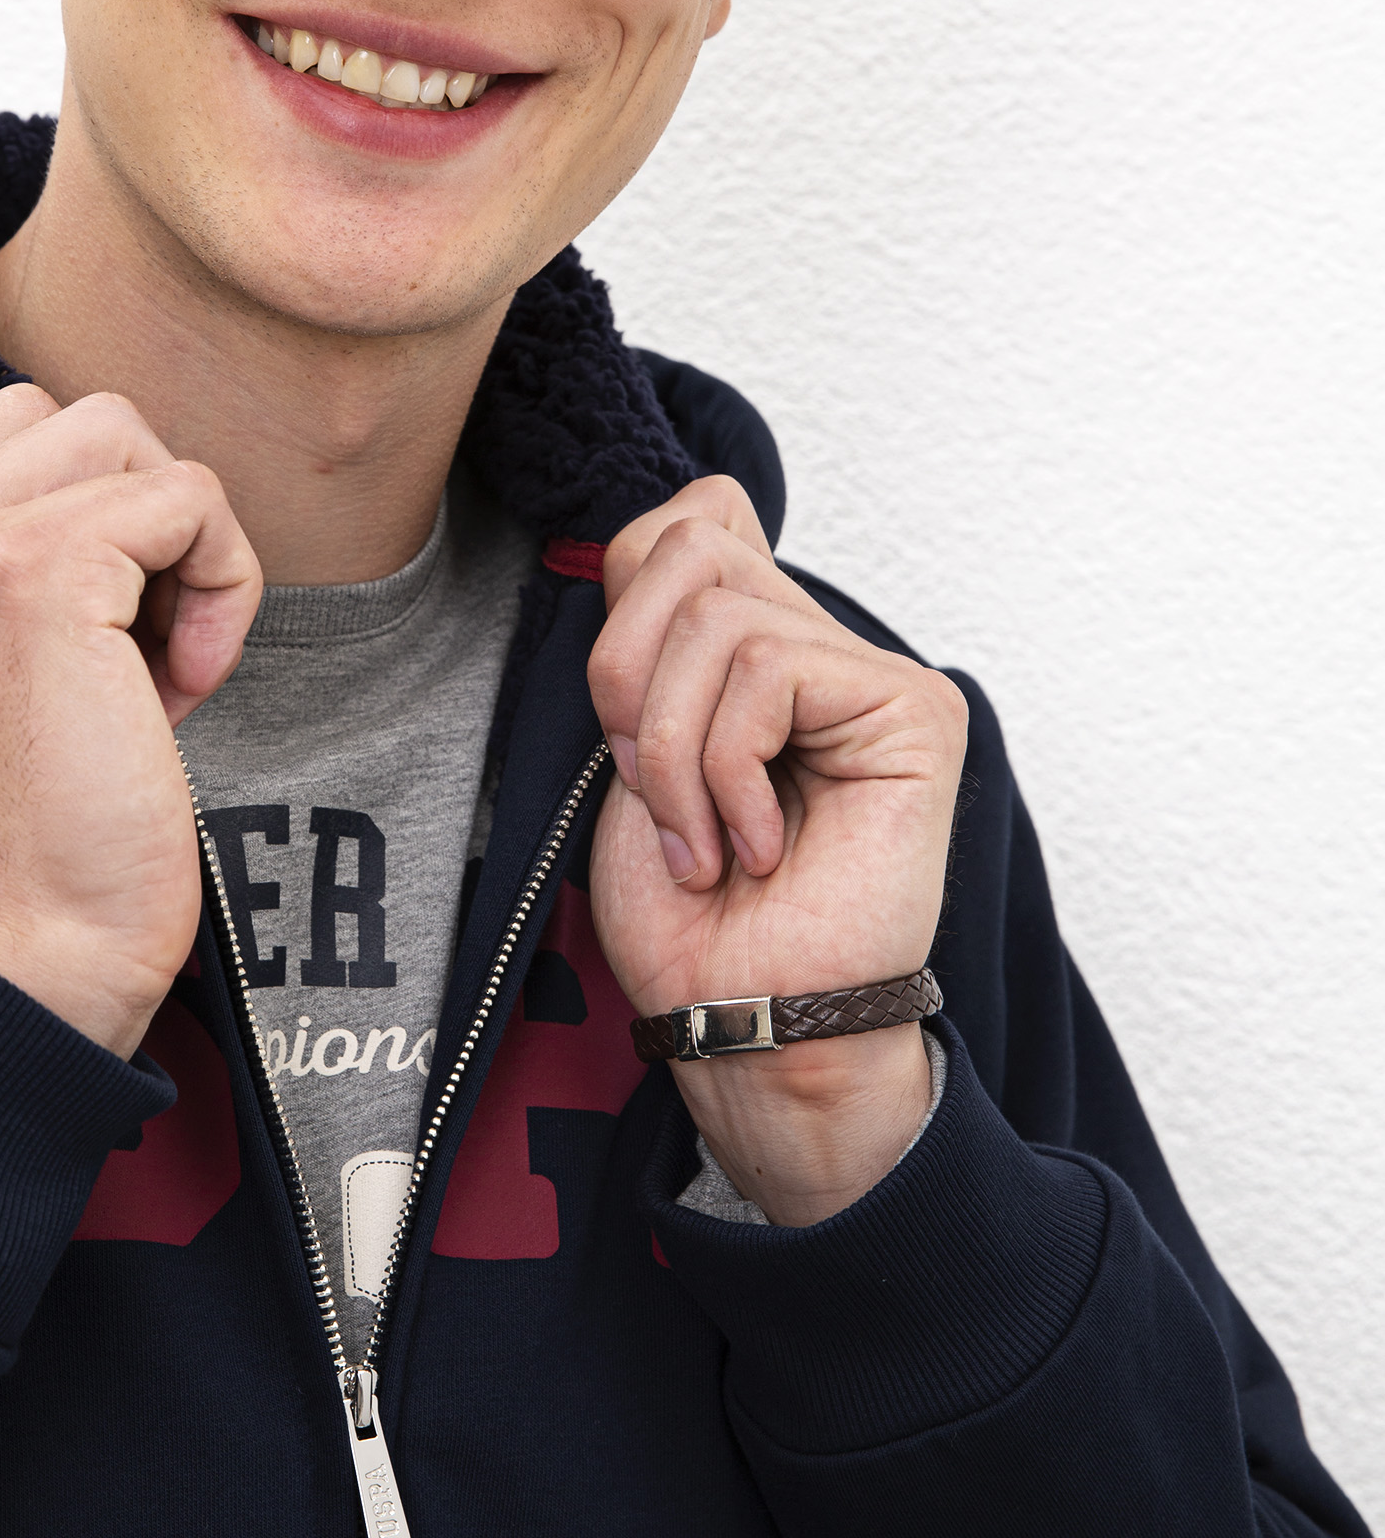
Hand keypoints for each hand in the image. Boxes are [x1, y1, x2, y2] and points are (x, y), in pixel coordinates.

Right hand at [0, 384, 261, 1053]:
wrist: (32, 949)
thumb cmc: (45, 840)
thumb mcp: (6, 678)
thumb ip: (29, 575)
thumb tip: (146, 500)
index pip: (20, 435)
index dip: (105, 520)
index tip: (111, 643)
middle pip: (81, 420)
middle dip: (149, 521)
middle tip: (145, 651)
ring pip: (132, 439)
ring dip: (186, 545)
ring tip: (163, 665)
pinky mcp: (42, 568)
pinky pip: (189, 497)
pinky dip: (222, 584)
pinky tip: (183, 688)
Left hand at [586, 478, 966, 1223]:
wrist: (742, 1021)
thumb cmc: (688, 918)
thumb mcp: (630, 751)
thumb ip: (651, 642)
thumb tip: (656, 537)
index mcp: (756, 644)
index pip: (692, 516)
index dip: (626, 597)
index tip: (622, 726)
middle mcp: (823, 644)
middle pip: (687, 543)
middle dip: (625, 674)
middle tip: (649, 789)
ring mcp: (876, 673)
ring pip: (716, 614)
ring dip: (672, 749)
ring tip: (704, 842)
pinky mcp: (914, 709)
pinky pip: (768, 670)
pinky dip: (724, 770)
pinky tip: (756, 847)